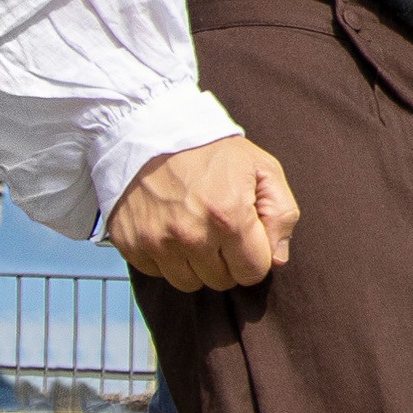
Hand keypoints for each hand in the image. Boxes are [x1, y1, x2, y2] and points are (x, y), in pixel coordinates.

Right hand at [108, 134, 296, 292]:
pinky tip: (169, 228)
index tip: (247, 236)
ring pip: (188, 283)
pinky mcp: (131, 244)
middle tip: (219, 228)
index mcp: (229, 217)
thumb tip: (276, 260)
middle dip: (227, 261)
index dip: (255, 256)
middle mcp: (191, 235)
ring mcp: (157, 242)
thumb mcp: (262, 168)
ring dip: (196, 264)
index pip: (252, 272)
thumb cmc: (213, 151)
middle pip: (221, 281)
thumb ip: (281, 214)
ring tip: (195, 229)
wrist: (151, 129)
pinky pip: (158, 273)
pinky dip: (166, 258)